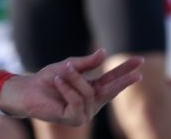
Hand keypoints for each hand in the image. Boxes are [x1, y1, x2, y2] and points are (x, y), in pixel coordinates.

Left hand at [0, 49, 143, 124]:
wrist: (30, 90)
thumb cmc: (49, 79)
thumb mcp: (68, 66)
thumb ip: (86, 63)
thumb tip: (104, 53)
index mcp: (93, 88)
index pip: (112, 78)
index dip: (125, 70)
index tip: (140, 61)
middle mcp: (92, 102)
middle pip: (111, 89)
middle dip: (123, 80)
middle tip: (138, 73)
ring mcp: (85, 112)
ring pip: (88, 92)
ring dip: (73, 78)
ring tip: (60, 73)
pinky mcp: (75, 119)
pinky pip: (76, 100)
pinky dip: (66, 88)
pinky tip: (58, 82)